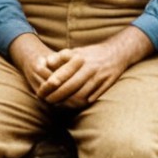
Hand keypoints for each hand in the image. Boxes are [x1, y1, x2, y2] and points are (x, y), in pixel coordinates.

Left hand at [10, 27, 154, 108]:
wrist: (117, 53)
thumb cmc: (91, 54)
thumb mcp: (75, 51)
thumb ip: (60, 57)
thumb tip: (47, 62)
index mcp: (80, 59)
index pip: (61, 75)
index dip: (49, 86)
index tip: (40, 92)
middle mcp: (89, 69)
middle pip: (70, 88)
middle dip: (56, 97)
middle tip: (46, 101)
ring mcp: (98, 78)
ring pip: (80, 96)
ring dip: (66, 103)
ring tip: (56, 105)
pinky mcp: (105, 86)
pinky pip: (90, 99)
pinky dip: (79, 104)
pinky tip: (70, 106)